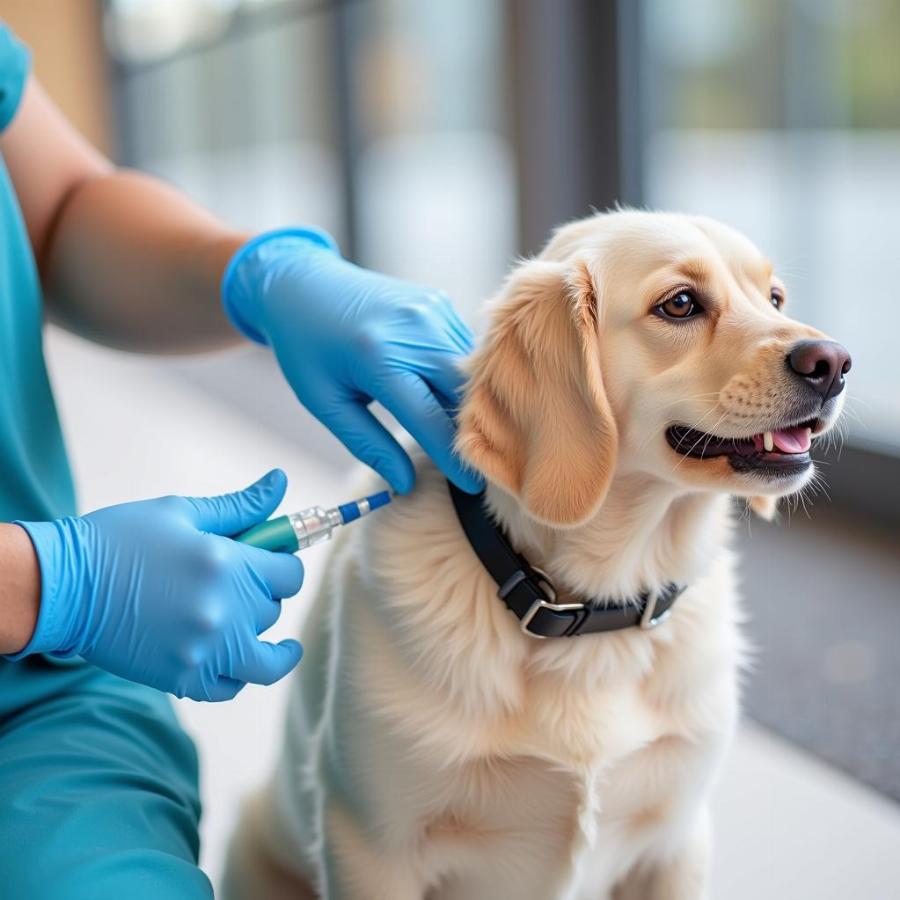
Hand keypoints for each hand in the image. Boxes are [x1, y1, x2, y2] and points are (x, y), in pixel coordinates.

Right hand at [11, 470, 302, 700]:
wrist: (62, 585)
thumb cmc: (121, 539)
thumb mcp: (182, 512)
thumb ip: (241, 506)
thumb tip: (280, 481)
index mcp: (229, 564)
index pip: (290, 574)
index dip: (285, 565)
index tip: (275, 563)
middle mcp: (225, 610)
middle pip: (273, 610)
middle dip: (265, 596)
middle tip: (245, 587)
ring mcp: (205, 649)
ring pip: (266, 662)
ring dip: (271, 648)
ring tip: (276, 645)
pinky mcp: (182, 678)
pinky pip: (230, 687)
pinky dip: (237, 675)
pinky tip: (234, 659)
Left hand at [221, 228, 482, 494]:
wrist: (302, 283)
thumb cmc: (306, 348)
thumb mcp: (325, 402)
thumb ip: (368, 444)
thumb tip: (403, 483)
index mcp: (379, 356)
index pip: (430, 418)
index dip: (452, 457)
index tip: (470, 487)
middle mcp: (414, 328)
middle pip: (462, 394)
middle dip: (470, 431)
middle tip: (472, 463)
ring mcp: (431, 310)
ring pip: (469, 372)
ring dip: (469, 403)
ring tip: (466, 433)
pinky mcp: (439, 302)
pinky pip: (463, 350)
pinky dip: (460, 377)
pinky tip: (447, 394)